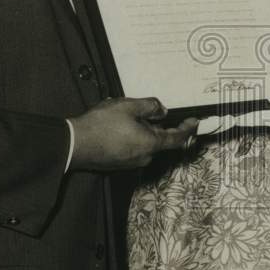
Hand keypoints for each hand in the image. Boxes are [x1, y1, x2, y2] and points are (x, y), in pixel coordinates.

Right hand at [69, 97, 197, 170]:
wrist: (74, 144)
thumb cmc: (100, 126)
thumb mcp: (128, 106)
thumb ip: (150, 106)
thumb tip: (161, 110)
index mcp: (150, 144)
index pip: (178, 138)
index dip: (188, 129)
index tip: (194, 122)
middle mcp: (143, 157)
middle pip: (159, 139)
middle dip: (155, 124)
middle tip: (143, 111)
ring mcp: (130, 163)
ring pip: (145, 144)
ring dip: (142, 130)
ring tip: (125, 117)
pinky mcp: (119, 164)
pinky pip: (132, 149)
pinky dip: (131, 137)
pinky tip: (117, 127)